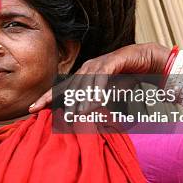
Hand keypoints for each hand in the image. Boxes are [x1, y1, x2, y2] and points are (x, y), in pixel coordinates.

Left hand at [29, 42, 170, 112]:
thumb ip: (97, 105)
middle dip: (53, 98)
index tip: (32, 109)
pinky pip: (101, 77)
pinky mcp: (112, 61)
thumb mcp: (109, 95)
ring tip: (75, 115)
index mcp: (84, 76)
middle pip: (67, 85)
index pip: (62, 89)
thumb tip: (87, 121)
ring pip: (84, 83)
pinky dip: (97, 89)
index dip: (48, 98)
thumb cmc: (128, 78)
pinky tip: (94, 101)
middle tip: (40, 111)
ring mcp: (98, 64)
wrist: (149, 60)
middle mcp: (87, 68)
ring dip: (79, 99)